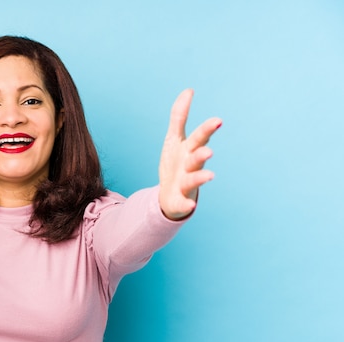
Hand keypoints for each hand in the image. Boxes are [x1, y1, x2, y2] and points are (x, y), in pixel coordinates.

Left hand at [158, 89, 221, 219]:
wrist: (170, 195)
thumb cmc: (175, 163)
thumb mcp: (174, 139)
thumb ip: (180, 116)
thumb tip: (189, 90)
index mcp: (189, 150)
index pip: (199, 137)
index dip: (207, 129)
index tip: (218, 120)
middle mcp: (190, 166)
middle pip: (197, 156)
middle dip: (203, 152)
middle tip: (209, 149)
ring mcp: (186, 183)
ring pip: (194, 179)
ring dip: (201, 177)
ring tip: (210, 176)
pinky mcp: (180, 199)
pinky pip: (183, 202)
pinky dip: (186, 204)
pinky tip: (189, 206)